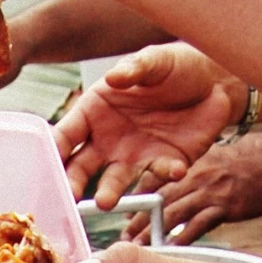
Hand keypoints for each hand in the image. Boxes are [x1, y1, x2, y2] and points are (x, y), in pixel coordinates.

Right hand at [55, 43, 242, 206]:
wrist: (216, 81)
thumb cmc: (177, 66)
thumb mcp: (155, 61)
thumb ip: (134, 70)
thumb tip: (114, 78)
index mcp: (96, 111)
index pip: (66, 135)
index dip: (54, 151)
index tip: (45, 166)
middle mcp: (109, 138)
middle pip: (82, 166)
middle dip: (73, 182)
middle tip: (70, 195)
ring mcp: (134, 155)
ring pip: (115, 180)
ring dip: (109, 192)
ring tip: (105, 201)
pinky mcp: (163, 164)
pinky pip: (160, 174)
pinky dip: (166, 174)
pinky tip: (174, 170)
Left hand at [130, 119, 261, 248]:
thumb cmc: (253, 161)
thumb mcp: (220, 159)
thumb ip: (197, 174)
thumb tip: (179, 194)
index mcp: (192, 163)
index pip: (155, 179)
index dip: (138, 198)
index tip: (125, 215)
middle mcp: (196, 174)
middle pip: (158, 199)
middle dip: (138, 220)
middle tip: (122, 238)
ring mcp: (210, 190)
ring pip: (172, 213)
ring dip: (152, 232)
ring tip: (138, 248)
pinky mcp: (225, 206)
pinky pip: (197, 225)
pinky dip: (181, 238)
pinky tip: (170, 251)